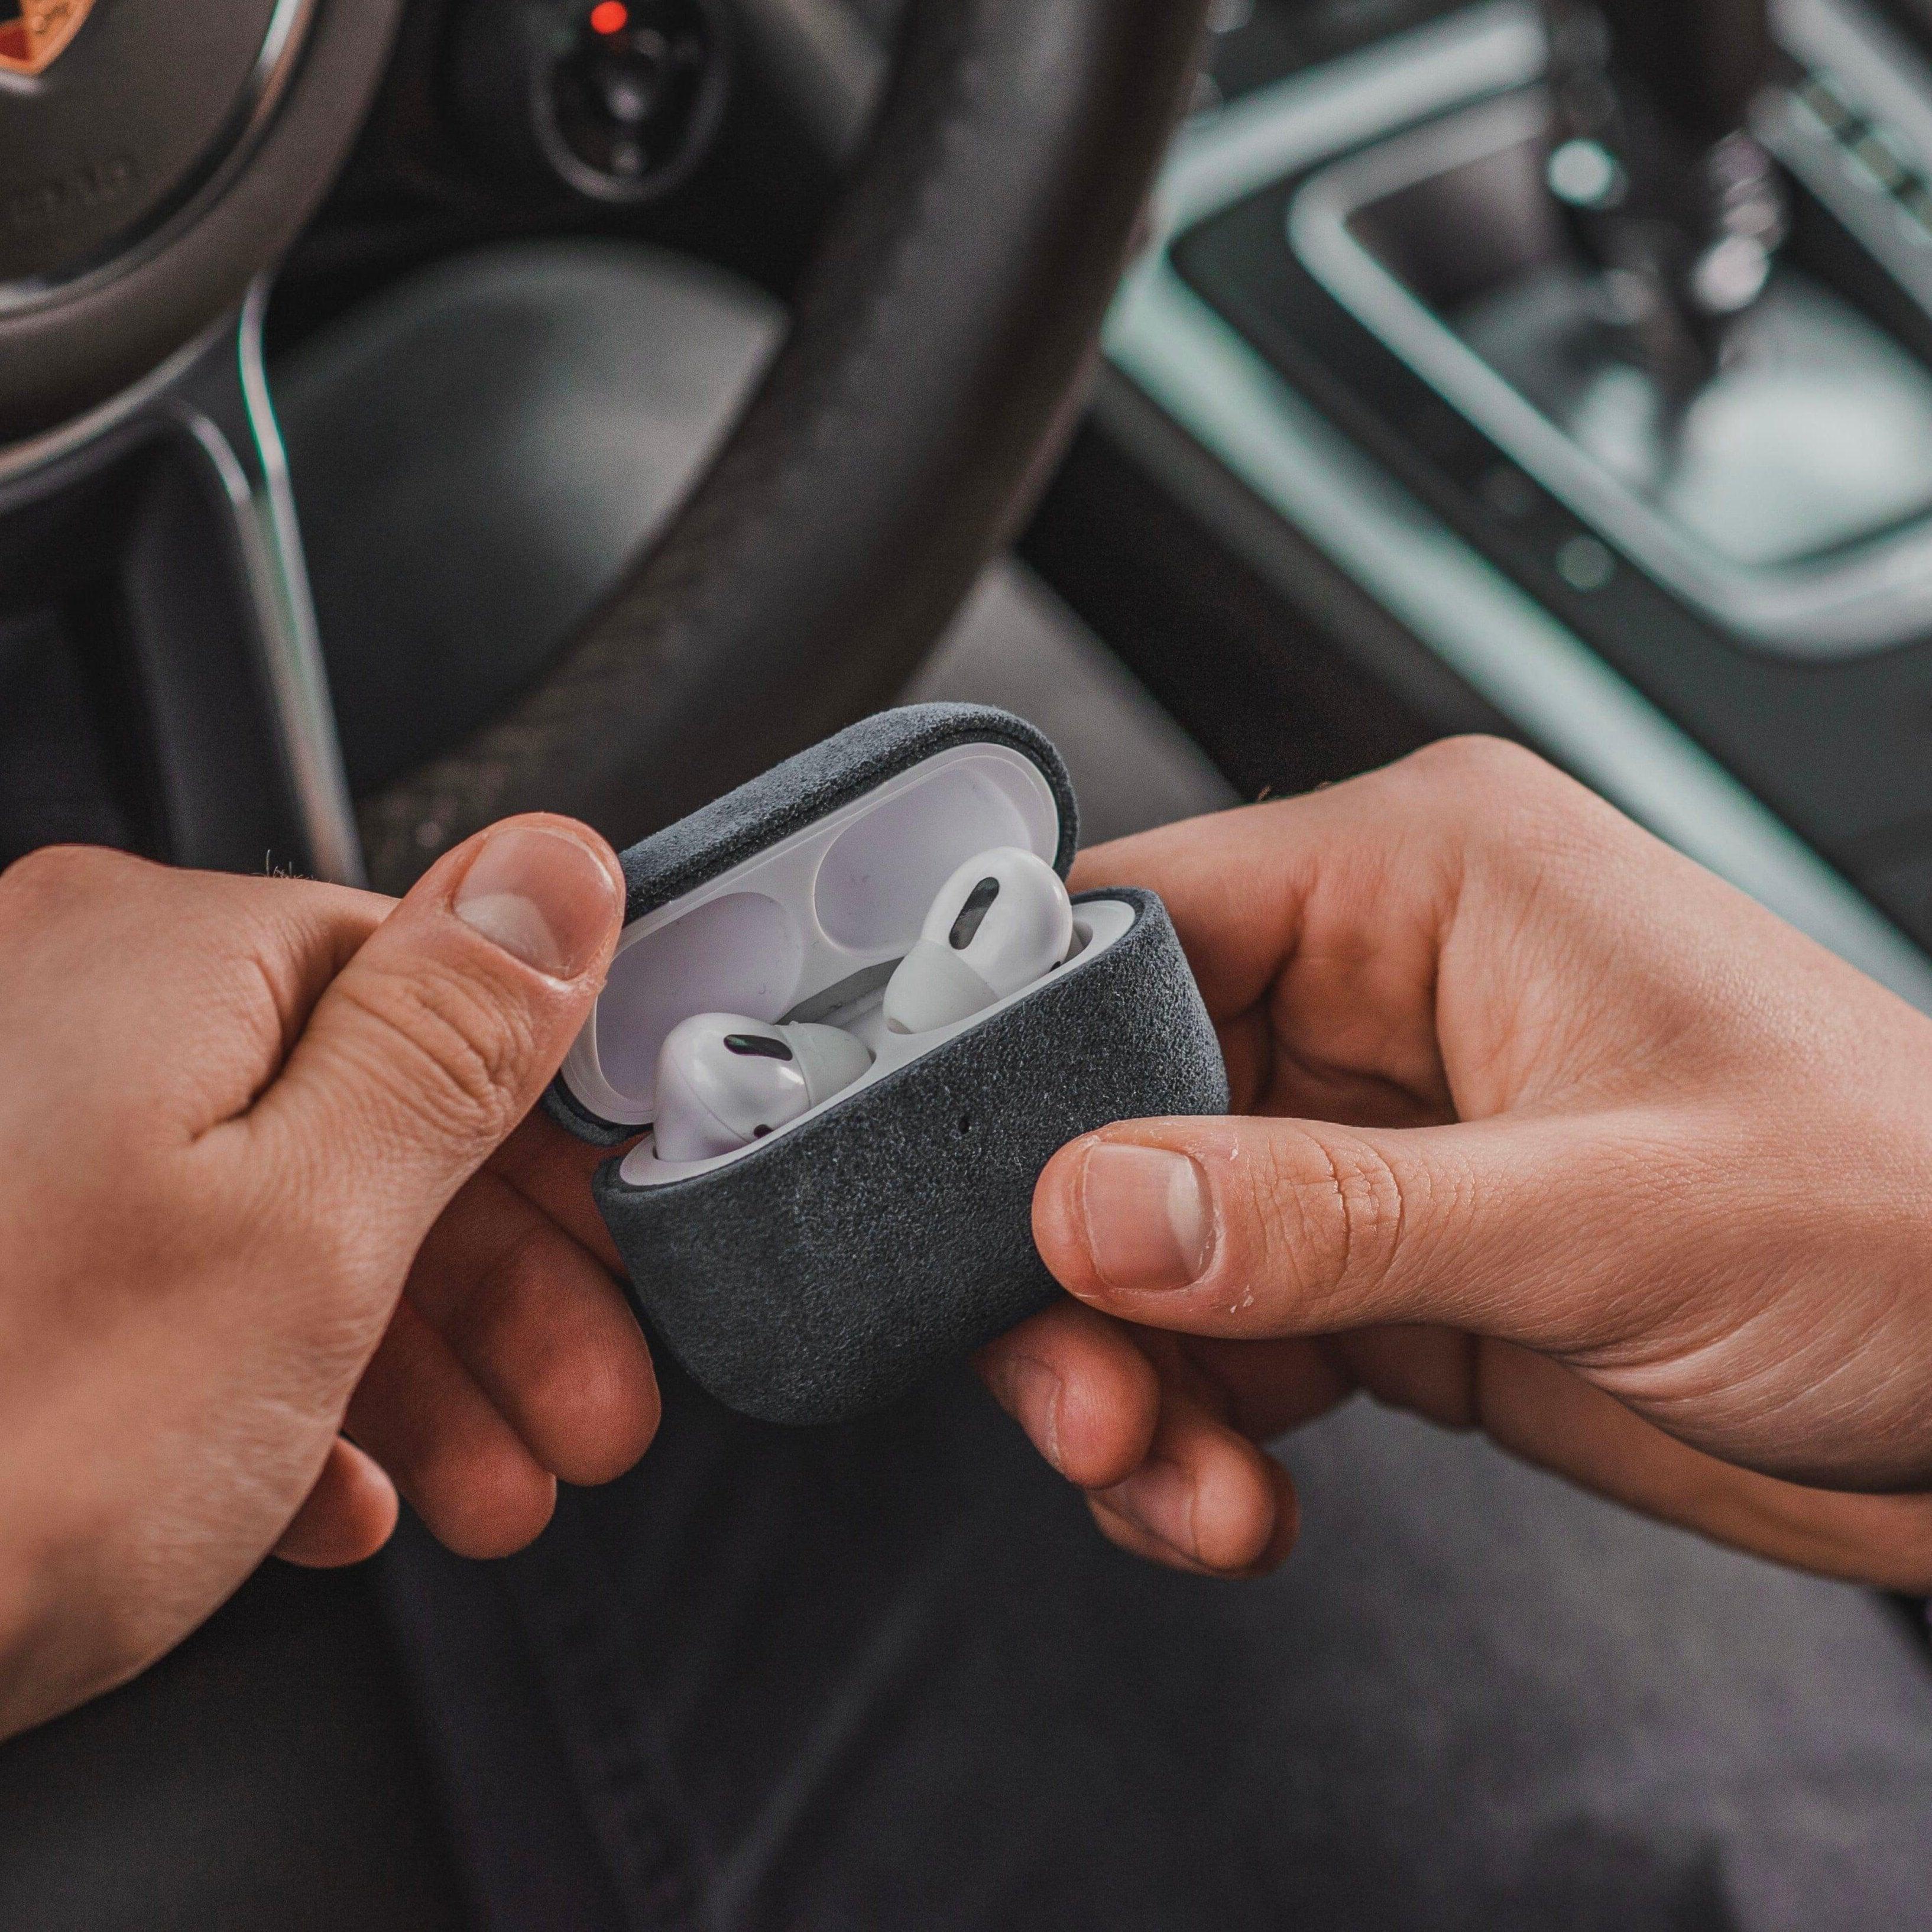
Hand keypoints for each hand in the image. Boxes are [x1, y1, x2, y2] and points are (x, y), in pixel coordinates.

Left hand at [0, 818, 657, 1740]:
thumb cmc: (1, 1451)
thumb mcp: (311, 1231)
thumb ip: (455, 1035)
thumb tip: (557, 873)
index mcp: (157, 960)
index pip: (444, 992)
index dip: (555, 1143)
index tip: (619, 1247)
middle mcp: (67, 1006)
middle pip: (367, 1119)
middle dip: (498, 1291)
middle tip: (581, 1409)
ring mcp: (19, 1129)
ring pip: (278, 1217)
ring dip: (409, 1364)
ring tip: (488, 1487)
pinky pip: (173, 1283)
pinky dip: (270, 1387)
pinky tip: (324, 1491)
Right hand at [978, 739, 1931, 1587]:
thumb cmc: (1913, 1222)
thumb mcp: (1613, 1217)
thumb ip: (1333, 1213)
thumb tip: (1100, 1205)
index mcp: (1422, 883)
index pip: (1133, 921)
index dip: (1017, 1053)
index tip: (962, 1194)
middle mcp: (1377, 991)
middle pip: (1109, 1105)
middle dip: (1073, 1268)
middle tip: (1083, 1396)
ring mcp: (1375, 1136)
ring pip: (1147, 1240)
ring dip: (1132, 1376)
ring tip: (1177, 1479)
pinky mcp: (1386, 1263)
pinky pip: (1220, 1334)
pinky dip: (1198, 1427)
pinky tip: (1232, 1493)